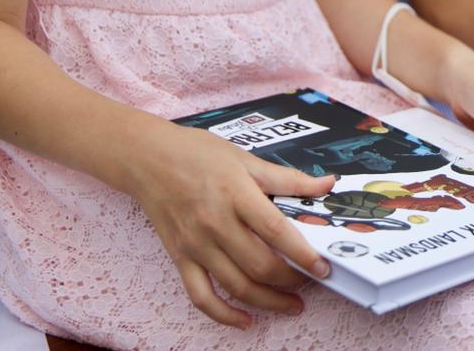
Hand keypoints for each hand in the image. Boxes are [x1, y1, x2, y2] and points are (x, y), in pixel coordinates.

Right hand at [121, 123, 334, 328]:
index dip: (303, 253)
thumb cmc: (197, 154)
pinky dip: (224, 314)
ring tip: (291, 305)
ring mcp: (196, 245)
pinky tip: (246, 320)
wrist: (148, 159)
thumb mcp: (245, 158)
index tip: (323, 267)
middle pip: (259, 265)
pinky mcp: (181, 258)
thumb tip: (326, 184)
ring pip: (236, 286)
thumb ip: (287, 178)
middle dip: (291, 281)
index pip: (275, 231)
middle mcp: (215, 224)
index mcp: (236, 194)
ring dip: (268, 302)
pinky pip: (202, 297)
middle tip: (311, 282)